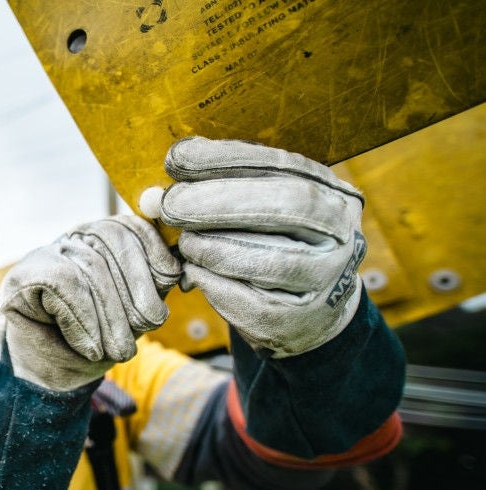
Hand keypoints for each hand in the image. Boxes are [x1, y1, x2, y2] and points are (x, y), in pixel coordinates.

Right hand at [0, 215, 180, 390]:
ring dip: (111, 315)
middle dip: (136, 290)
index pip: (131, 226)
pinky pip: (63, 284)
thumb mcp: (133, 314)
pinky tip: (90, 346)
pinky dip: (83, 321)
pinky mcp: (22, 276)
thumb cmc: (93, 344)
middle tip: (145, 327)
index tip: (170, 280)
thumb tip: (175, 269)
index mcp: (101, 241)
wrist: (49, 378)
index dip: (153, 250)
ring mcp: (44, 255)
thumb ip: (151, 286)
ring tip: (118, 350)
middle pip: (113, 242)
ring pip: (90, 265)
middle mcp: (72, 240)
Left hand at [155, 137, 365, 357]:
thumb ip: (219, 188)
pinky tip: (195, 273)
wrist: (312, 309)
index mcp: (332, 193)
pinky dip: (216, 286)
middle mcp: (340, 234)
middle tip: (171, 205)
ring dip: (214, 248)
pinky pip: (253, 303)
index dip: (226, 160)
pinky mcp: (300, 320)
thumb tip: (159, 186)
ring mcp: (326, 280)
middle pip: (284, 207)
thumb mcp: (261, 208)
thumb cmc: (274, 244)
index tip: (177, 160)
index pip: (281, 166)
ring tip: (185, 242)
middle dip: (218, 203)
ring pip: (270, 260)